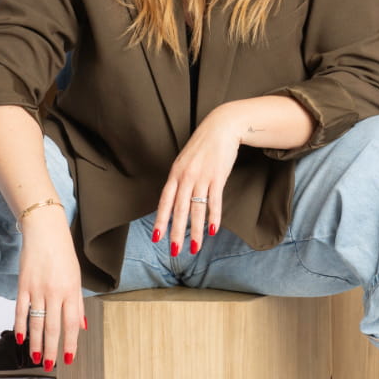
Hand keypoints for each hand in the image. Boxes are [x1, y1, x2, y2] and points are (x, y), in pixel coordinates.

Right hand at [14, 210, 83, 371]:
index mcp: (71, 291)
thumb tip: (82, 326)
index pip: (71, 324)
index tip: (68, 358)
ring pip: (36, 322)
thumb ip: (78, 304)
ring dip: (36, 342)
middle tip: (49, 365)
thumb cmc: (63, 254)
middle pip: (53, 327)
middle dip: (51, 349)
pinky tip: (21, 338)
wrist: (45, 232)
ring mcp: (38, 289)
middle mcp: (55, 292)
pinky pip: (21, 310)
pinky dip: (20, 326)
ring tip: (36, 357)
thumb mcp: (76, 278)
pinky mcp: (23, 285)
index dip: (70, 343)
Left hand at [154, 105, 244, 257]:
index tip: (157, 238)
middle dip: (176, 232)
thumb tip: (176, 201)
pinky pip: (214, 201)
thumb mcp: (185, 161)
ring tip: (194, 247)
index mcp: (175, 173)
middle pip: (179, 209)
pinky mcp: (218, 176)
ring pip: (196, 209)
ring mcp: (202, 177)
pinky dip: (213, 217)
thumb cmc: (203, 146)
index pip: (165, 201)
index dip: (160, 220)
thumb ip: (180, 180)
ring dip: (195, 230)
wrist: (221, 127)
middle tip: (175, 251)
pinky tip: (212, 230)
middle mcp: (186, 176)